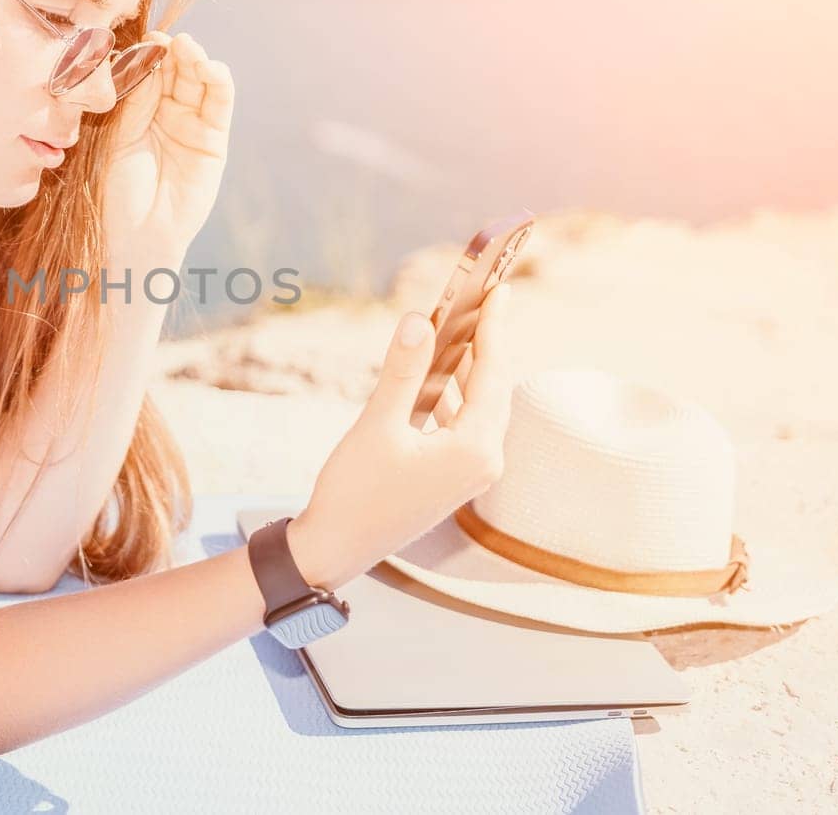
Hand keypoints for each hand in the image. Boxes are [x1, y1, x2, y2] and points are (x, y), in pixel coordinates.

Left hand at [100, 31, 233, 256]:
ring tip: (186, 46)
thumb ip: (135, 100)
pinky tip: (210, 67)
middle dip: (171, 52)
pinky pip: (220, 104)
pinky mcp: (215, 139)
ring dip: (195, 60)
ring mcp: (193, 124)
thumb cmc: (117, 192)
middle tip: (162, 38)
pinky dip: (219, 82)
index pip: (148, 71)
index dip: (147, 53)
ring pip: (199, 81)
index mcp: (139, 111)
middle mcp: (168, 113)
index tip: (140, 39)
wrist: (136, 235)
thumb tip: (147, 56)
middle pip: (175, 71)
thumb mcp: (120, 137)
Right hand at [286, 283, 516, 590]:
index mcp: (474, 449)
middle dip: (487, 345)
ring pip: (482, 408)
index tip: (499, 291)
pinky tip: (440, 379)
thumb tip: (421, 320)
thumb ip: (403, 371)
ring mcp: (472, 475)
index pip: (492, 374)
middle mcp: (485, 463)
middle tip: (483, 303)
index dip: (494, 328)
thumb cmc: (354, 491)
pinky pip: (467, 426)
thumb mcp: (376, 424)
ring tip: (461, 331)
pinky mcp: (455, 480)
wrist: (338, 547)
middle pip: (495, 389)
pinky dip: (457, 397)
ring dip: (470, 370)